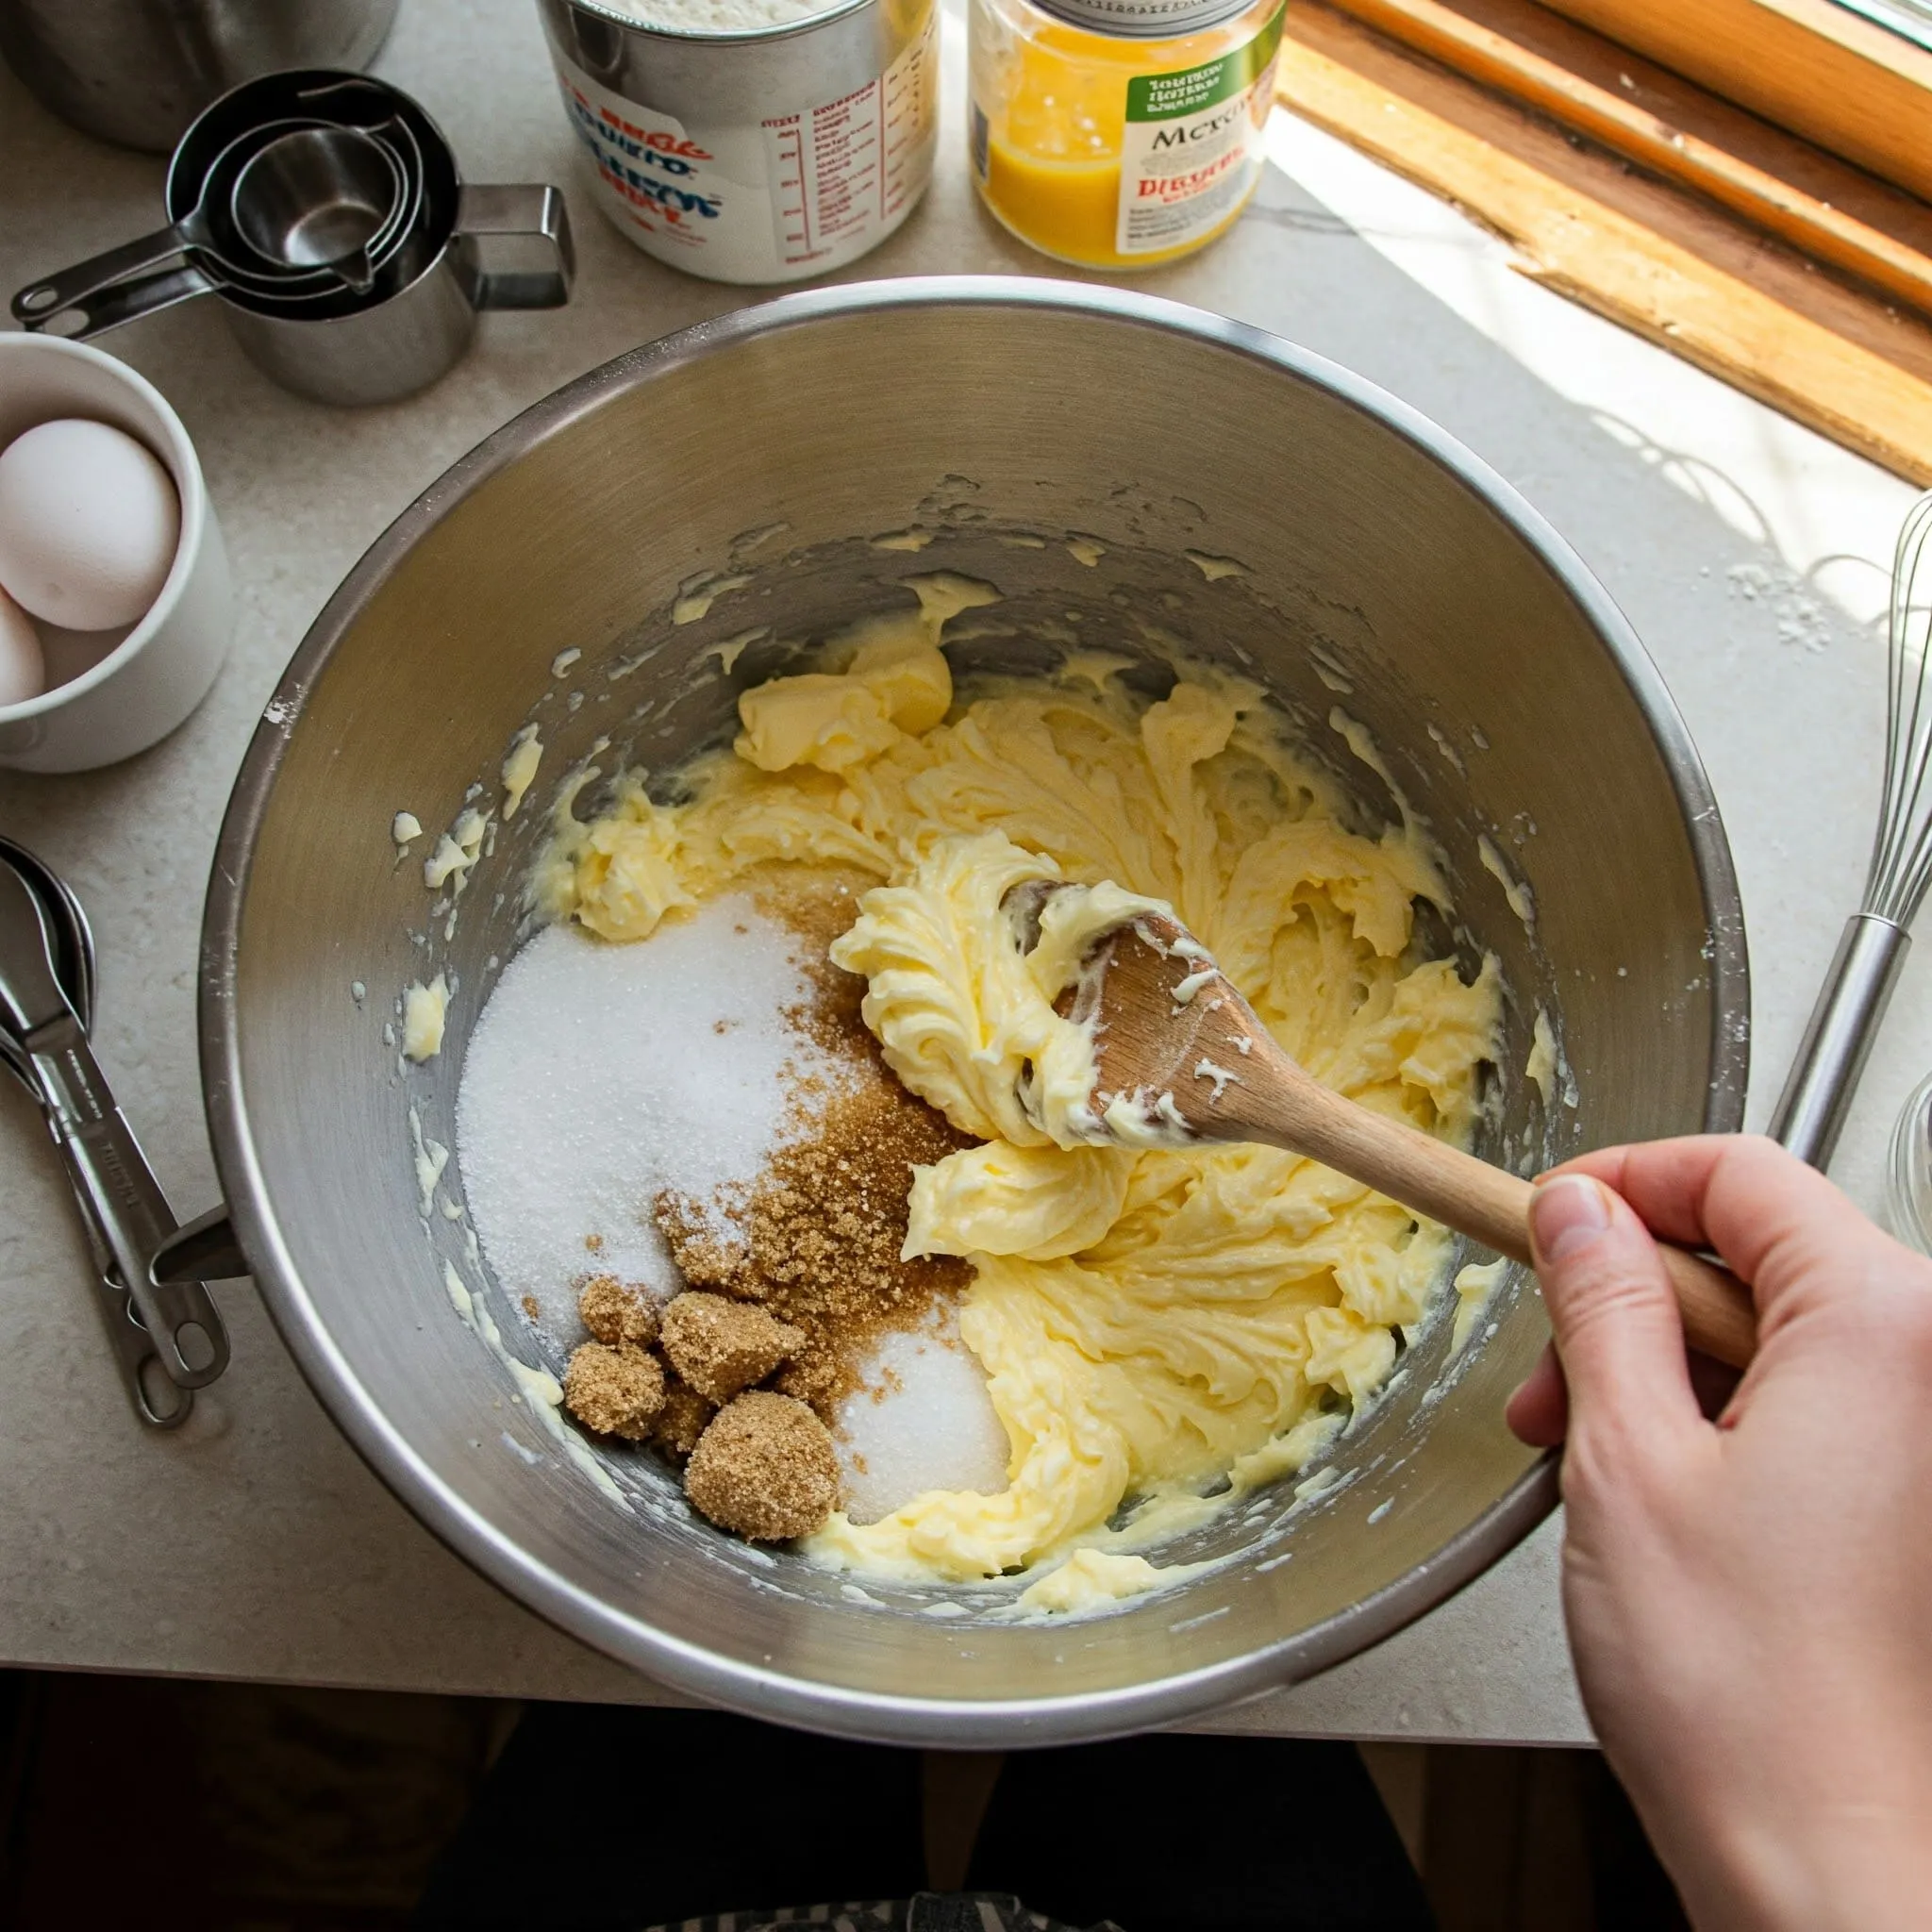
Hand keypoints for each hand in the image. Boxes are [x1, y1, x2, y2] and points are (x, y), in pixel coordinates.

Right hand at [1508, 1135, 1931, 1929]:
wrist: (1830, 1864)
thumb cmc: (1744, 1690)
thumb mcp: (1623, 1457)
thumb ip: (1601, 1302)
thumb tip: (1579, 1210)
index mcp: (1880, 1325)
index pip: (1740, 1172)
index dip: (1625, 1180)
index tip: (1549, 1221)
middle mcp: (1931, 1364)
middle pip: (1758, 1250)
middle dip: (1631, 1298)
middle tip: (1547, 1375)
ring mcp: (1928, 1435)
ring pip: (1775, 1330)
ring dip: (1663, 1368)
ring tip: (1586, 1452)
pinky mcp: (1914, 1495)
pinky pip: (1811, 1402)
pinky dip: (1719, 1421)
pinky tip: (1653, 1490)